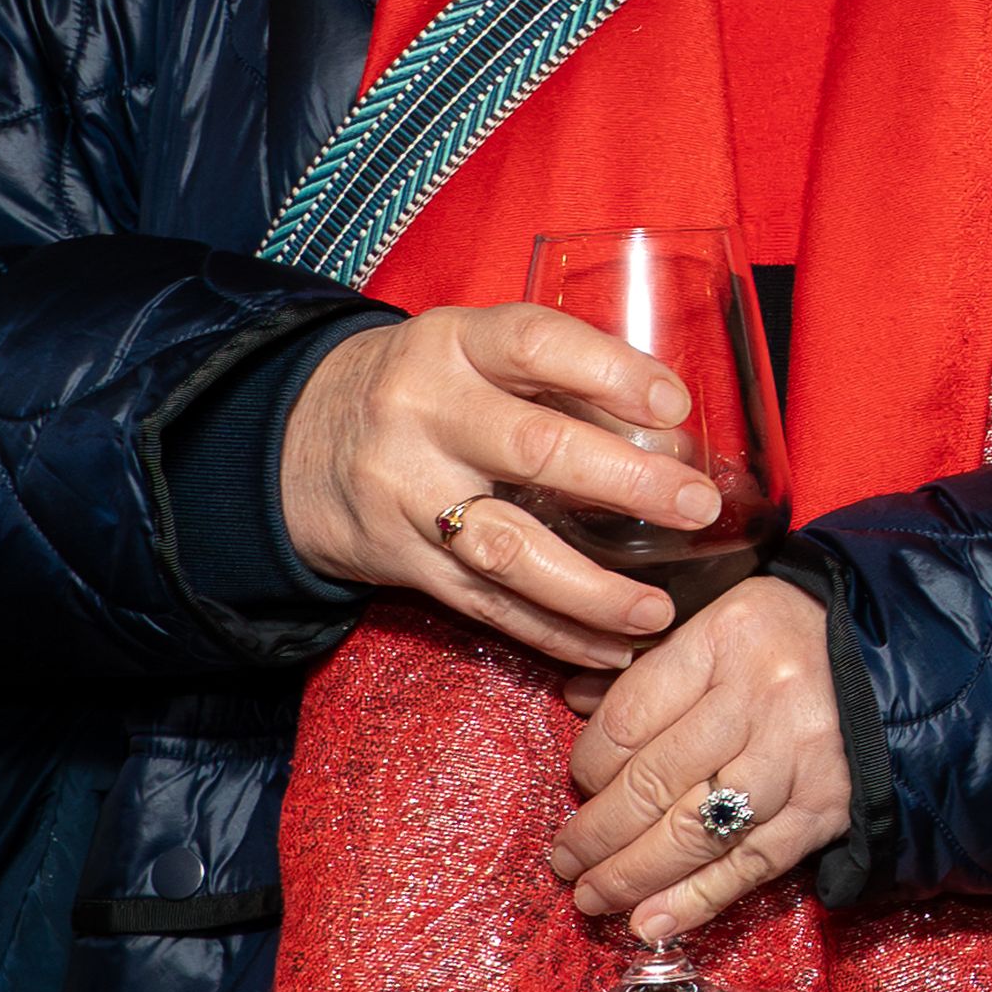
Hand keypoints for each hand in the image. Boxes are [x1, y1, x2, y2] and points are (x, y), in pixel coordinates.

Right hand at [277, 299, 720, 669]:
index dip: (611, 373)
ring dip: (591, 588)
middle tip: (696, 505)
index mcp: (453, 345)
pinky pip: (483, 606)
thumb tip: (670, 437)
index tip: (675, 408)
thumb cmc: (424, 389)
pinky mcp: (398, 559)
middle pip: (532, 450)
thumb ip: (559, 383)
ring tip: (657, 611)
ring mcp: (406, 492)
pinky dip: (551, 632)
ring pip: (507, 548)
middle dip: (625, 483)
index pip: (535, 345)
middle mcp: (423, 413)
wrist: (295, 441)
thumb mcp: (473, 355)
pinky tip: (609, 647)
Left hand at [555, 578, 850, 940]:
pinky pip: (748, 865)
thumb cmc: (798, 637)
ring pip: (692, 832)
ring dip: (630, 876)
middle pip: (653, 782)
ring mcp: (797, 760)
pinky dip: (695, 901)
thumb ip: (654, 665)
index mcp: (730, 638)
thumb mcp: (724, 621)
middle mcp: (763, 699)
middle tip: (565, 860)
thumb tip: (574, 701)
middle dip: (595, 834)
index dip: (587, 765)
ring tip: (591, 897)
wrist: (907, 662)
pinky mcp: (824, 810)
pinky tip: (649, 923)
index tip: (577, 784)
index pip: (629, 718)